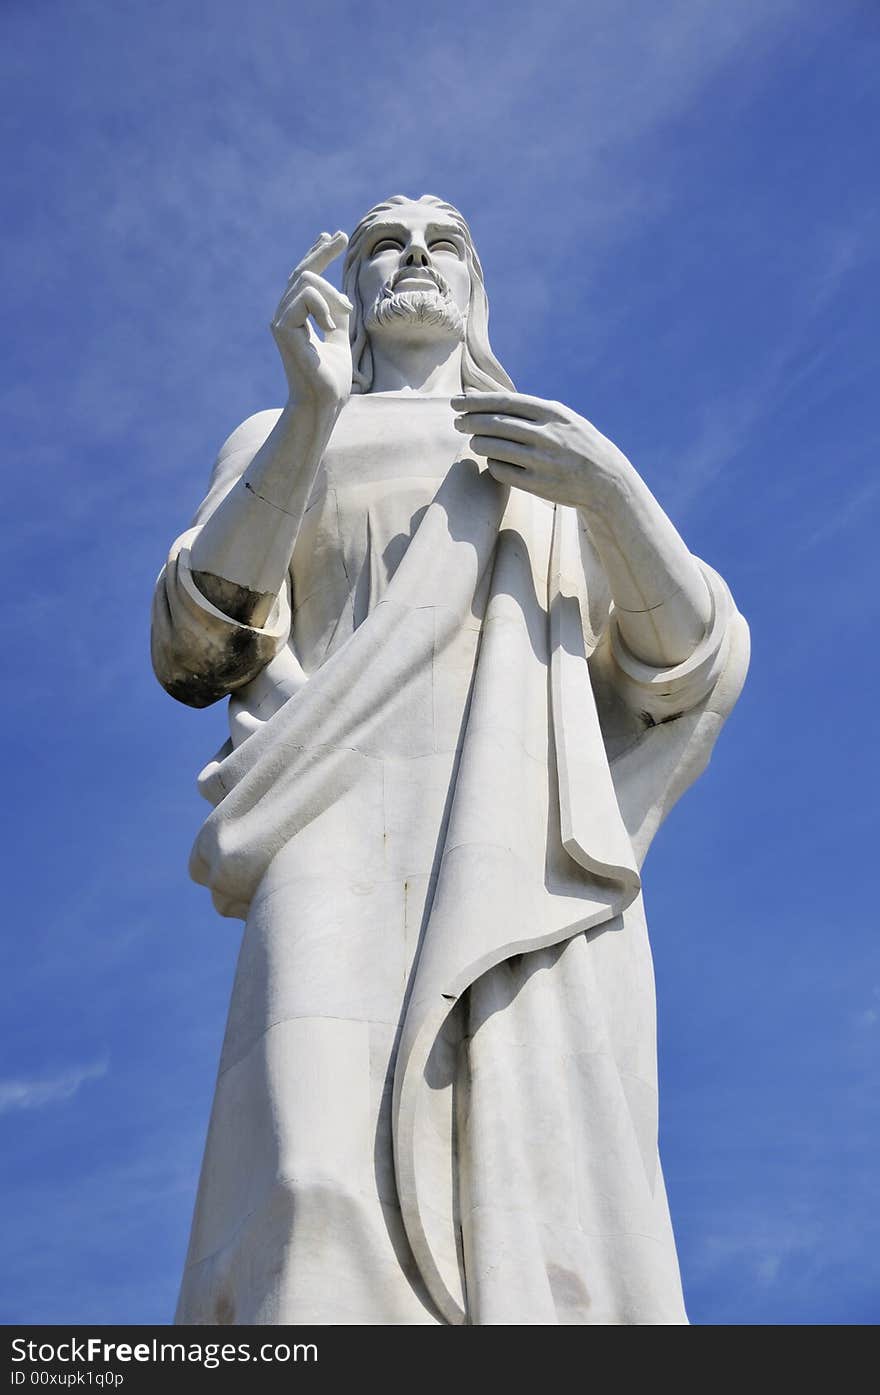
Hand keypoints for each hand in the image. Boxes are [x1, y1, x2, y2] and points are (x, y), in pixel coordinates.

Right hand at [271, 231, 352, 410]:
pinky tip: (329, 325)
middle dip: (322, 252)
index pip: (303, 278)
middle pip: (301, 271)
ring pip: (305, 280)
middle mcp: (284, 315)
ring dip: (330, 293)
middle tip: (339, 236)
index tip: (331, 235)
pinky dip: (323, 306)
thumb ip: (337, 316)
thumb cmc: (332, 377)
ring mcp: (280, 320)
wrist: (324, 401)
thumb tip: (341, 296)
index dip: (317, 255)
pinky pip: (305, 296)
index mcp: (296, 317)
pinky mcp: (281, 326)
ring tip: (344, 312)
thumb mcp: (339, 337)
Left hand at [452, 391, 630, 512]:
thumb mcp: (564, 419)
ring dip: (477, 443)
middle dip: (470, 422)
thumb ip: (533, 410)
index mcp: (553, 413)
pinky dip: (492, 464)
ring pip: (494, 448)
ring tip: (472, 441)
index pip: (505, 402)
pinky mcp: (538, 484)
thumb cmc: (577, 445)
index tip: (457, 402)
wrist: (606, 480)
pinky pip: (502, 471)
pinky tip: (492, 460)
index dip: (477, 402)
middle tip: (456, 422)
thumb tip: (492, 400)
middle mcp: (547, 435)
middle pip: (495, 424)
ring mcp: (542, 461)